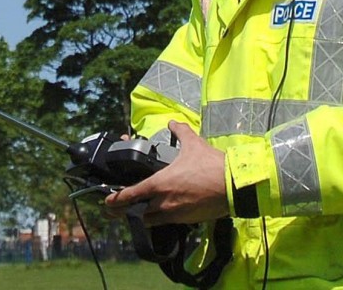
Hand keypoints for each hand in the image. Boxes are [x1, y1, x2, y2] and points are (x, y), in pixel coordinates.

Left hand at [103, 120, 228, 225]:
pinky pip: (168, 222)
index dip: (117, 200)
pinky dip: (162, 219)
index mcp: (159, 183)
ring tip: (138, 212)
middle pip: (138, 212)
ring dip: (144, 216)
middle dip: (127, 212)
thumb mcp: (193, 144)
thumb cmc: (211, 165)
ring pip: (152, 220)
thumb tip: (173, 121)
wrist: (235, 186)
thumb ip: (180, 131)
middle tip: (118, 211)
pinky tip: (162, 213)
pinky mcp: (188, 220)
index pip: (131, 194)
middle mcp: (163, 201)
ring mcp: (175, 213)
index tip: (107, 202)